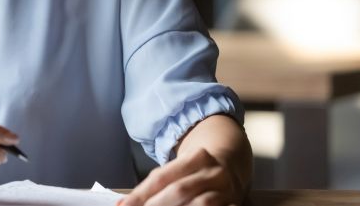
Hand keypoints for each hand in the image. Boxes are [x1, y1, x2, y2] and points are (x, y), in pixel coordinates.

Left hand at [118, 148, 243, 205]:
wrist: (232, 166)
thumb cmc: (196, 170)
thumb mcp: (178, 168)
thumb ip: (154, 185)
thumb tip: (125, 203)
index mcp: (196, 157)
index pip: (162, 177)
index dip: (141, 194)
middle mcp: (213, 172)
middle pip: (179, 190)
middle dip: (156, 205)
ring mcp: (226, 190)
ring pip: (200, 204)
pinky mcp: (234, 204)